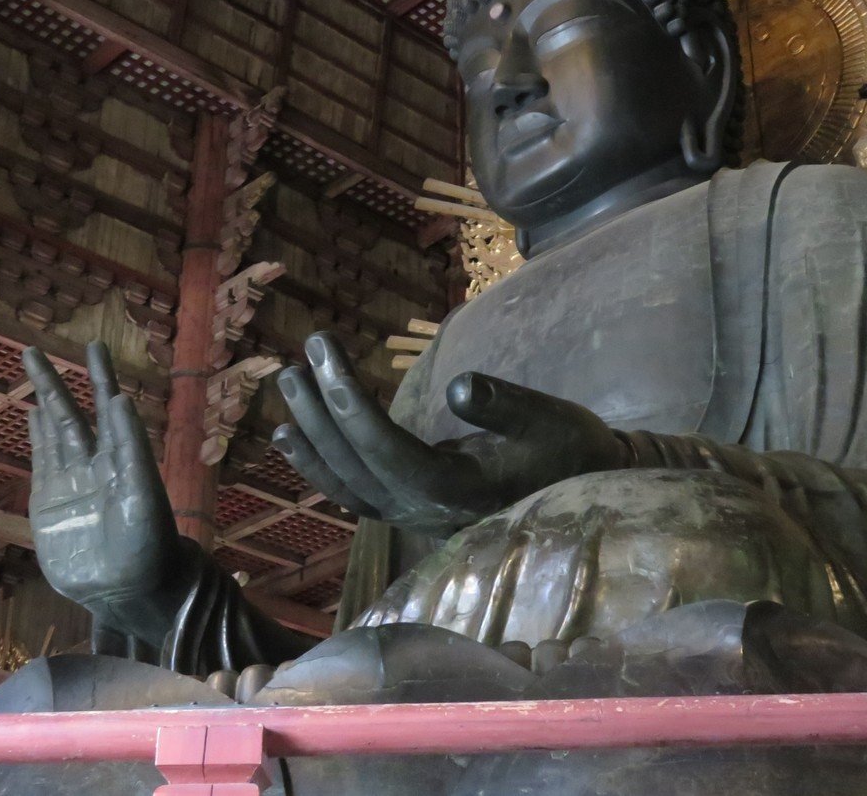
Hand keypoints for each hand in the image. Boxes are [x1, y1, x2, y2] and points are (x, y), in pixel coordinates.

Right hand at [24, 342, 184, 645]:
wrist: (129, 591)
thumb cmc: (148, 544)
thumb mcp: (144, 494)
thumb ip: (132, 449)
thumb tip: (121, 400)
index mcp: (123, 457)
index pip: (109, 406)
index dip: (101, 377)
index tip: (94, 347)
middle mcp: (95, 464)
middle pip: (72, 414)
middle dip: (56, 381)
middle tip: (35, 348)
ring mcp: (69, 483)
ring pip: (54, 433)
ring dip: (44, 402)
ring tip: (35, 372)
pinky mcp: (48, 507)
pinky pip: (41, 464)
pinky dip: (36, 438)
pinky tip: (33, 416)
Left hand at [273, 332, 627, 534]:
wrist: (580, 490)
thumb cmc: (568, 449)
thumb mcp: (552, 420)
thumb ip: (506, 406)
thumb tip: (459, 385)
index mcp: (457, 488)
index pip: (386, 448)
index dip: (349, 402)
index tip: (324, 351)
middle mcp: (424, 510)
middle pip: (355, 464)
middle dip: (320, 410)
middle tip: (298, 357)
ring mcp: (412, 514)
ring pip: (345, 482)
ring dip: (310, 435)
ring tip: (286, 384)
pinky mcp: (408, 506)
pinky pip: (350, 490)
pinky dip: (316, 463)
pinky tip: (289, 434)